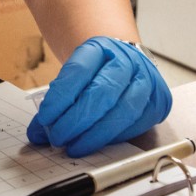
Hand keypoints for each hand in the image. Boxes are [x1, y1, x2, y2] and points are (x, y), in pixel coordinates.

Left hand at [27, 36, 171, 155]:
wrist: (127, 62)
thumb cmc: (96, 73)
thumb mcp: (73, 76)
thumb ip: (55, 102)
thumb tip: (37, 134)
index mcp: (101, 47)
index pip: (78, 71)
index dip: (60, 98)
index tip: (44, 118)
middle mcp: (128, 61)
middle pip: (101, 93)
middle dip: (76, 120)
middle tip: (58, 138)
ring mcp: (147, 81)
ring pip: (123, 111)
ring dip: (95, 135)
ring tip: (74, 147)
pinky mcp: (158, 102)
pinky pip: (136, 124)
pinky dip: (113, 137)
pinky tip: (96, 143)